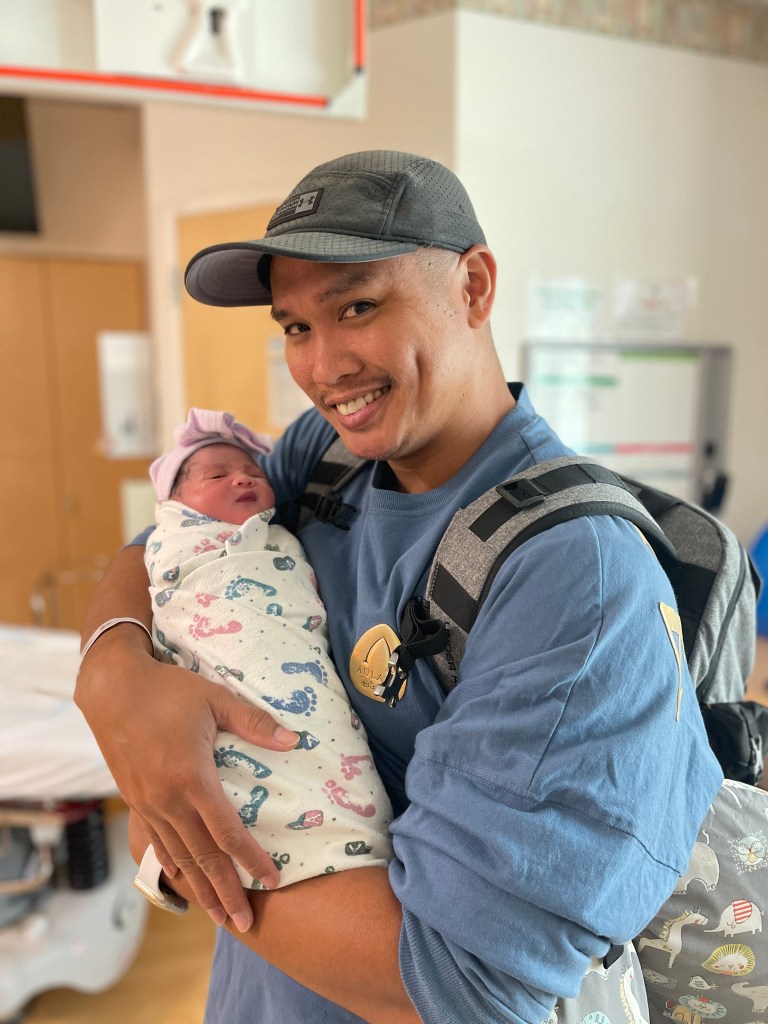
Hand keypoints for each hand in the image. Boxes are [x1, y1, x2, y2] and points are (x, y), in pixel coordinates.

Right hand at [76, 624, 298, 930]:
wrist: (112, 689)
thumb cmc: (168, 690)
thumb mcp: (215, 699)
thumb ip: (254, 723)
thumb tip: (294, 741)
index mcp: (193, 778)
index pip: (228, 832)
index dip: (251, 859)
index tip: (273, 880)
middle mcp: (169, 800)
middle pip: (203, 857)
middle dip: (226, 892)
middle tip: (246, 923)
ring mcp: (148, 803)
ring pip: (179, 856)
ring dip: (200, 888)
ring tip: (218, 916)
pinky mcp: (135, 800)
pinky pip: (156, 842)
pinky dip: (171, 866)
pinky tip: (181, 880)